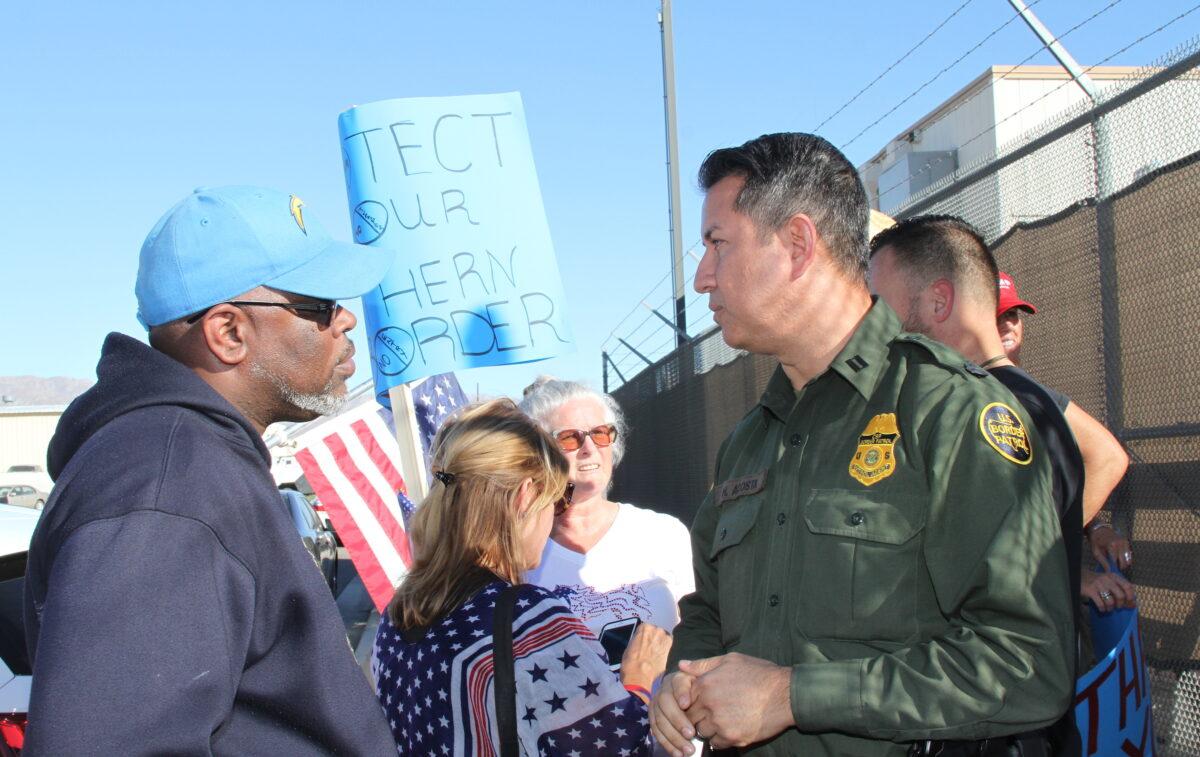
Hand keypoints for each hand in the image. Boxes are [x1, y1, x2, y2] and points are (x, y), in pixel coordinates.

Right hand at [619, 622, 671, 689]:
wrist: (639, 674)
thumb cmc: (631, 662)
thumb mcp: (630, 647)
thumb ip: (638, 641)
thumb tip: (640, 644)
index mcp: (644, 627)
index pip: (646, 628)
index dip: (645, 636)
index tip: (645, 641)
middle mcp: (656, 630)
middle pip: (657, 632)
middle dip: (654, 639)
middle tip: (650, 648)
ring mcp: (664, 638)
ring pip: (664, 638)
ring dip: (660, 644)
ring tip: (655, 653)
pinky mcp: (670, 649)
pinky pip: (668, 646)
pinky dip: (665, 650)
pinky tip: (659, 657)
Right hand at [650, 671, 698, 756]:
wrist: (688, 694)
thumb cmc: (701, 687)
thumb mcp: (703, 677)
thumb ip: (698, 669)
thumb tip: (683, 665)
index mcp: (676, 679)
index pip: (676, 684)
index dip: (680, 694)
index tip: (686, 704)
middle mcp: (662, 692)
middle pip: (665, 706)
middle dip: (677, 721)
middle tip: (691, 734)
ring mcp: (656, 707)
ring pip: (660, 722)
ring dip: (673, 737)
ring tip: (688, 749)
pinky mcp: (654, 720)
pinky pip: (657, 733)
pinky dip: (667, 744)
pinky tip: (678, 754)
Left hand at [678, 652, 793, 748]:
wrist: (785, 694)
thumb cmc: (759, 674)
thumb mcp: (731, 660)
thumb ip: (703, 664)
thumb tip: (682, 666)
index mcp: (706, 684)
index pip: (683, 698)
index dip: (690, 701)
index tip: (700, 701)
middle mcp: (709, 704)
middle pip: (690, 716)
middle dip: (697, 715)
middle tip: (710, 713)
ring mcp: (720, 722)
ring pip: (701, 731)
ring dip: (708, 728)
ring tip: (722, 720)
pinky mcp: (732, 737)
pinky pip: (715, 743)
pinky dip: (720, 739)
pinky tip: (730, 728)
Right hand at [1082, 569, 1135, 611]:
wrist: (1081, 576)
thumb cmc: (1098, 582)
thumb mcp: (1110, 581)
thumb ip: (1121, 590)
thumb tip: (1133, 604)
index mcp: (1114, 576)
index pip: (1128, 586)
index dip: (1131, 597)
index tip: (1130, 604)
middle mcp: (1107, 579)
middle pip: (1120, 595)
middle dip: (1121, 604)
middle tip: (1118, 607)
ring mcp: (1098, 584)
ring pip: (1110, 601)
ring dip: (1111, 608)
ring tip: (1109, 608)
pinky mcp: (1090, 590)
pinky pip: (1100, 603)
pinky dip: (1103, 608)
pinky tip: (1102, 609)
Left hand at [1089, 525, 1132, 570]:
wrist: (1099, 530)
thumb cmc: (1096, 541)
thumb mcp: (1096, 551)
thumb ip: (1103, 561)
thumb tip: (1109, 571)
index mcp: (1112, 545)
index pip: (1115, 561)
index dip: (1113, 568)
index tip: (1111, 571)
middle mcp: (1120, 544)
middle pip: (1124, 562)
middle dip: (1119, 567)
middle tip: (1114, 568)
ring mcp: (1125, 542)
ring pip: (1128, 560)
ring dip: (1123, 563)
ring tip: (1116, 563)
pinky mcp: (1127, 542)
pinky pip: (1129, 555)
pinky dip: (1125, 559)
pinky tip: (1119, 558)